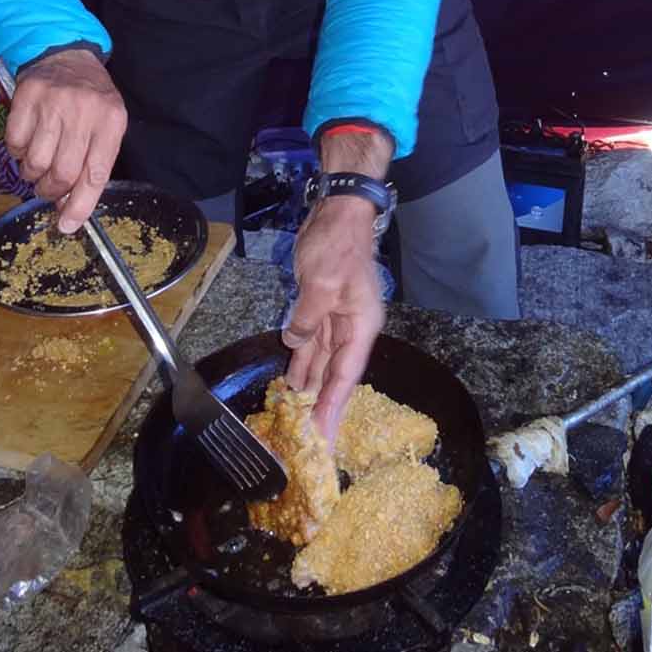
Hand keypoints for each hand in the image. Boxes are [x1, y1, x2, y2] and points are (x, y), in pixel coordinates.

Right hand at [3, 48, 126, 233]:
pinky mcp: (26, 97)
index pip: (95, 173)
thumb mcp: (106, 126)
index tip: (68, 225)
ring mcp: (53, 103)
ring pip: (35, 162)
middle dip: (52, 191)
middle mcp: (83, 111)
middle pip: (62, 172)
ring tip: (38, 164)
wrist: (66, 56)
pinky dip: (17, 153)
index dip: (81, 204)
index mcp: (111, 121)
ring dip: (32, 174)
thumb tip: (70, 208)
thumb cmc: (91, 100)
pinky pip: (14, 144)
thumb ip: (93, 164)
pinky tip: (28, 142)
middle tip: (49, 189)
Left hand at [282, 196, 384, 442]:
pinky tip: (291, 381)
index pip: (346, 377)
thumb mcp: (321, 283)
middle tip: (308, 441)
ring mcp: (337, 318)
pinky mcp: (321, 308)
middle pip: (336, 376)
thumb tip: (296, 343)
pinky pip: (312, 343)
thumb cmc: (337, 245)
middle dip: (322, 407)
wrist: (338, 211)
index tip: (324, 438)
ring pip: (322, 362)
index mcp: (361, 326)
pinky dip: (301, 361)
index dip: (334, 409)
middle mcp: (352, 328)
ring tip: (294, 418)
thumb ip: (308, 320)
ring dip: (309, 387)